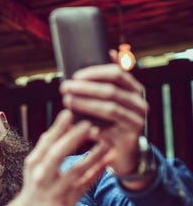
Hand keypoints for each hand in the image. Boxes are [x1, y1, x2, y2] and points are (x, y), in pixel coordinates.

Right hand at [0, 110, 108, 205]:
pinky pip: (84, 186)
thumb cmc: (36, 181)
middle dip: (72, 139)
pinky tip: (106, 163)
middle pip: (56, 155)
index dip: (57, 128)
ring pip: (75, 172)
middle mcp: (40, 177)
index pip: (45, 143)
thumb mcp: (36, 163)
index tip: (70, 113)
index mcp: (33, 164)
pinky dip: (96, 173)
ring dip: (92, 157)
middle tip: (89, 124)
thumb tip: (66, 116)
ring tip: (107, 144)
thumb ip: (50, 142)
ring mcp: (53, 192)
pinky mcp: (65, 204)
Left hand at [59, 62, 148, 176]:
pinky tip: (76, 124)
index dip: (96, 73)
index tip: (76, 76)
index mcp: (135, 91)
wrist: (123, 153)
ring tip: (68, 101)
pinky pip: (108, 131)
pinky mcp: (129, 138)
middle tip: (65, 88)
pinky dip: (91, 127)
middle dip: (85, 88)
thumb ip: (107, 82)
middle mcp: (139, 104)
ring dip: (85, 104)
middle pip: (111, 91)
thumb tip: (109, 53)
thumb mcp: (112, 102)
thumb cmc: (112, 123)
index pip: (118, 74)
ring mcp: (136, 121)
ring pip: (109, 109)